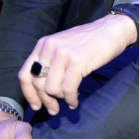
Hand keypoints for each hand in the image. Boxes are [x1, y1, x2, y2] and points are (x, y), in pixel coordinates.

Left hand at [19, 13, 136, 114]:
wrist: (113, 29)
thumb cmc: (90, 40)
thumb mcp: (64, 45)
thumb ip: (51, 61)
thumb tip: (43, 88)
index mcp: (43, 44)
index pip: (25, 74)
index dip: (29, 94)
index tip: (36, 105)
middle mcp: (49, 48)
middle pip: (37, 84)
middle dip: (45, 101)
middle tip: (54, 110)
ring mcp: (63, 54)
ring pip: (51, 88)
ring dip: (60, 100)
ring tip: (68, 101)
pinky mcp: (77, 62)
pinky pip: (68, 89)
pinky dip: (71, 99)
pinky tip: (75, 102)